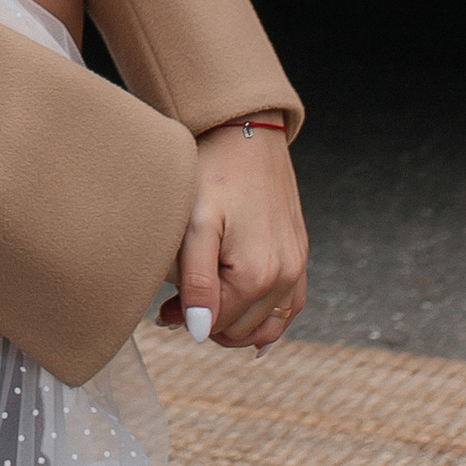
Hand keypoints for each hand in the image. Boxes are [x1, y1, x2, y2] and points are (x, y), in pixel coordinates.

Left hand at [155, 124, 307, 350]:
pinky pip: (288, 308)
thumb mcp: (194, 226)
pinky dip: (265, 316)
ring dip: (235, 323)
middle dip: (208, 321)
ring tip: (206, 299)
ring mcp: (298, 267)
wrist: (247, 135)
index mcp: (257, 273)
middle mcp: (285, 276)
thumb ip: (197, 282)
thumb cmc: (214, 174)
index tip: (164, 305)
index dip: (186, 319)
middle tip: (177, 300)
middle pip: (241, 330)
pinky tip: (241, 306)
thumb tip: (199, 330)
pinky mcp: (301, 257)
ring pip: (266, 326)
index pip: (217, 325)